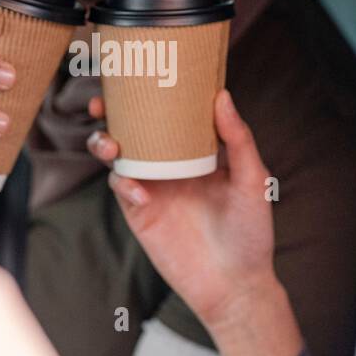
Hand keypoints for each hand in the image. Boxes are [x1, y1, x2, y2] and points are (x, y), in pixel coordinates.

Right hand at [88, 89, 278, 331]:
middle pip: (132, 128)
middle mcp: (169, 163)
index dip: (148, 92)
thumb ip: (238, 139)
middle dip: (111, 112)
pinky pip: (121, 189)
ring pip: (118, 155)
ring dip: (106, 143)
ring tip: (112, 145)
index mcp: (195, 148)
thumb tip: (221, 96)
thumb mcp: (252, 180)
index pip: (167, 112)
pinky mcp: (139, 213)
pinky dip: (122, 184)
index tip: (138, 71)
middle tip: (102, 103)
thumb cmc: (251, 231)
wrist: (235, 284)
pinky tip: (138, 190)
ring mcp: (152, 186)